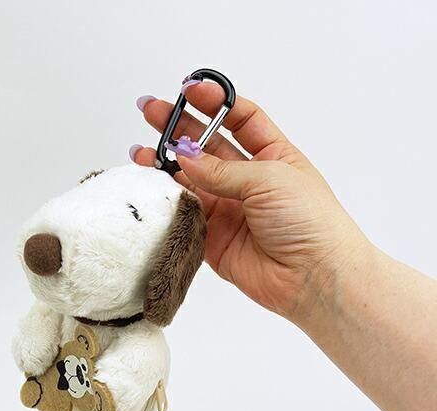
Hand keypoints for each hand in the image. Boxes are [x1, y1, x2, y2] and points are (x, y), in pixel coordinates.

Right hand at [131, 84, 369, 321]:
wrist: (312, 276)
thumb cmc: (310, 222)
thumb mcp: (269, 179)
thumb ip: (222, 170)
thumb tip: (184, 156)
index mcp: (273, 157)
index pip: (240, 119)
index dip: (214, 103)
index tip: (189, 89)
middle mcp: (249, 181)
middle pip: (207, 146)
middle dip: (179, 128)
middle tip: (151, 112)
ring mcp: (230, 209)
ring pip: (191, 180)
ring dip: (166, 165)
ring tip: (141, 153)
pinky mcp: (214, 238)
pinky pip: (185, 214)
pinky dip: (168, 202)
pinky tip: (153, 187)